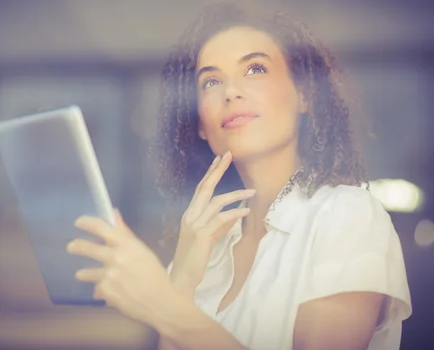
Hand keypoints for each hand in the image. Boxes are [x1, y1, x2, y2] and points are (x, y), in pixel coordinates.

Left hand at [66, 211, 176, 324]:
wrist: (160, 302)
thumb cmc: (155, 275)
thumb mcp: (142, 251)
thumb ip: (125, 234)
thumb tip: (113, 214)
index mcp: (127, 245)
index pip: (101, 228)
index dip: (87, 223)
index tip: (79, 222)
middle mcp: (116, 258)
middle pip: (88, 248)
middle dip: (76, 247)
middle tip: (71, 247)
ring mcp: (109, 276)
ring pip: (87, 272)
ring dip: (83, 273)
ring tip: (80, 274)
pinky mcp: (106, 292)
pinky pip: (97, 288)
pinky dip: (101, 290)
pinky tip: (106, 292)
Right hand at [169, 151, 254, 295]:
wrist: (182, 277)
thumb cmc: (194, 259)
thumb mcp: (207, 239)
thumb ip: (219, 226)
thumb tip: (234, 215)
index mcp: (190, 214)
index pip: (200, 189)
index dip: (210, 173)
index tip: (219, 159)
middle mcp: (190, 215)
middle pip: (205, 187)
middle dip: (217, 170)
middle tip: (228, 155)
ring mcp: (195, 224)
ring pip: (216, 201)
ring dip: (235, 194)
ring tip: (251, 191)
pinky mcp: (201, 235)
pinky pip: (220, 218)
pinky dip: (234, 212)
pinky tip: (245, 210)